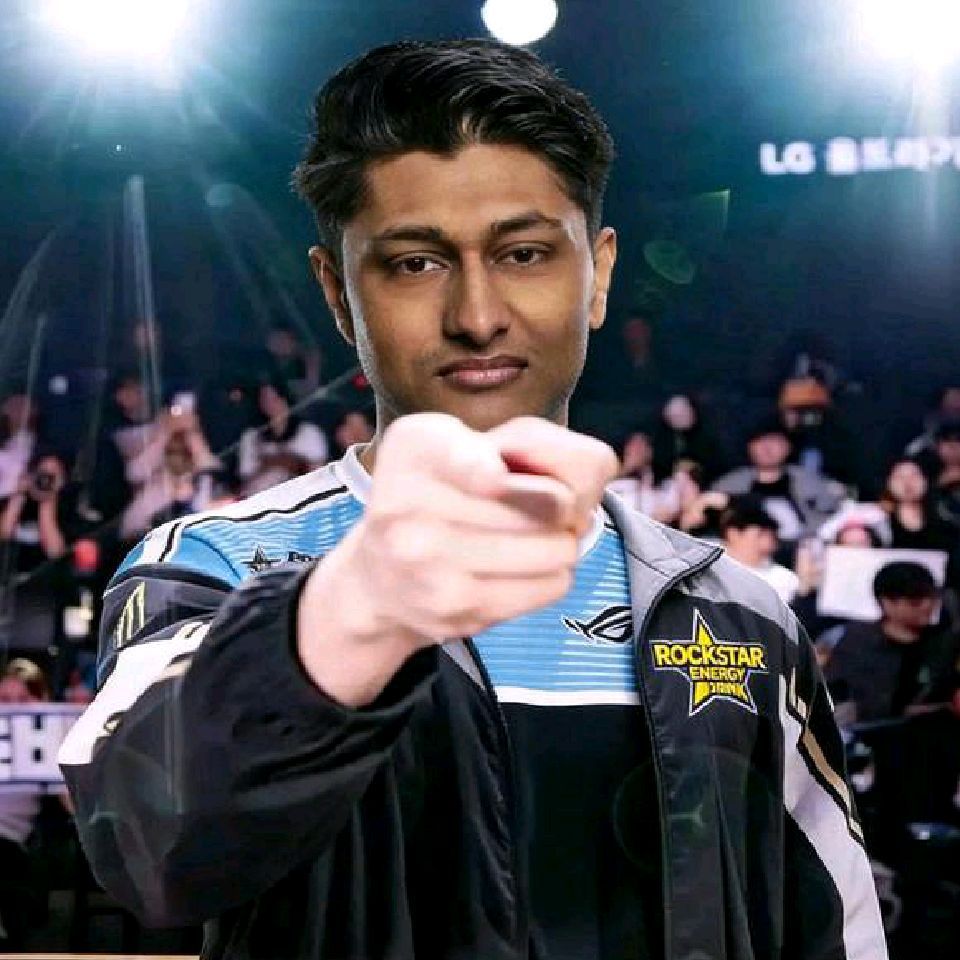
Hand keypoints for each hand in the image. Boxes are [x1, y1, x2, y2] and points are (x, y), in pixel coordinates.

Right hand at [297, 414, 617, 704]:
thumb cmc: (444, 491)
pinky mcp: (457, 611)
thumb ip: (533, 441)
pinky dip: (550, 576)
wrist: (381, 577)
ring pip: (554, 549)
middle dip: (561, 505)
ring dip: (560, 543)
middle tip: (541, 506)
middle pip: (548, 504)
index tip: (503, 477)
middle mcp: (411, 506)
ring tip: (532, 536)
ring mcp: (430, 564)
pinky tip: (521, 568)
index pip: (476, 467)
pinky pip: (549, 587)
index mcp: (417, 448)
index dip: (505, 476)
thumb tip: (572, 496)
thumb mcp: (470, 439)